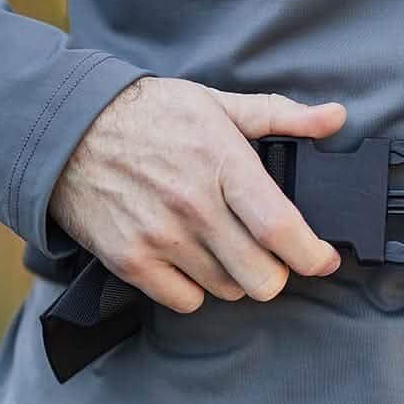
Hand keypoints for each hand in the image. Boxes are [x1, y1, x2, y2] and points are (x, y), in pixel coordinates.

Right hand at [48, 77, 345, 312]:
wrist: (69, 129)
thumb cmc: (150, 114)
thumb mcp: (218, 104)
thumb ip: (281, 115)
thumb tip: (334, 118)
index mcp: (223, 163)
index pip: (281, 228)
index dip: (313, 255)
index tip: (324, 258)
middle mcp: (194, 205)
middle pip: (262, 276)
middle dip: (277, 271)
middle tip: (270, 256)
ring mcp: (160, 236)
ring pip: (228, 290)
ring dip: (236, 277)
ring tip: (224, 248)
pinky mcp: (130, 260)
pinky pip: (185, 300)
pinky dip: (194, 289)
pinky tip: (190, 260)